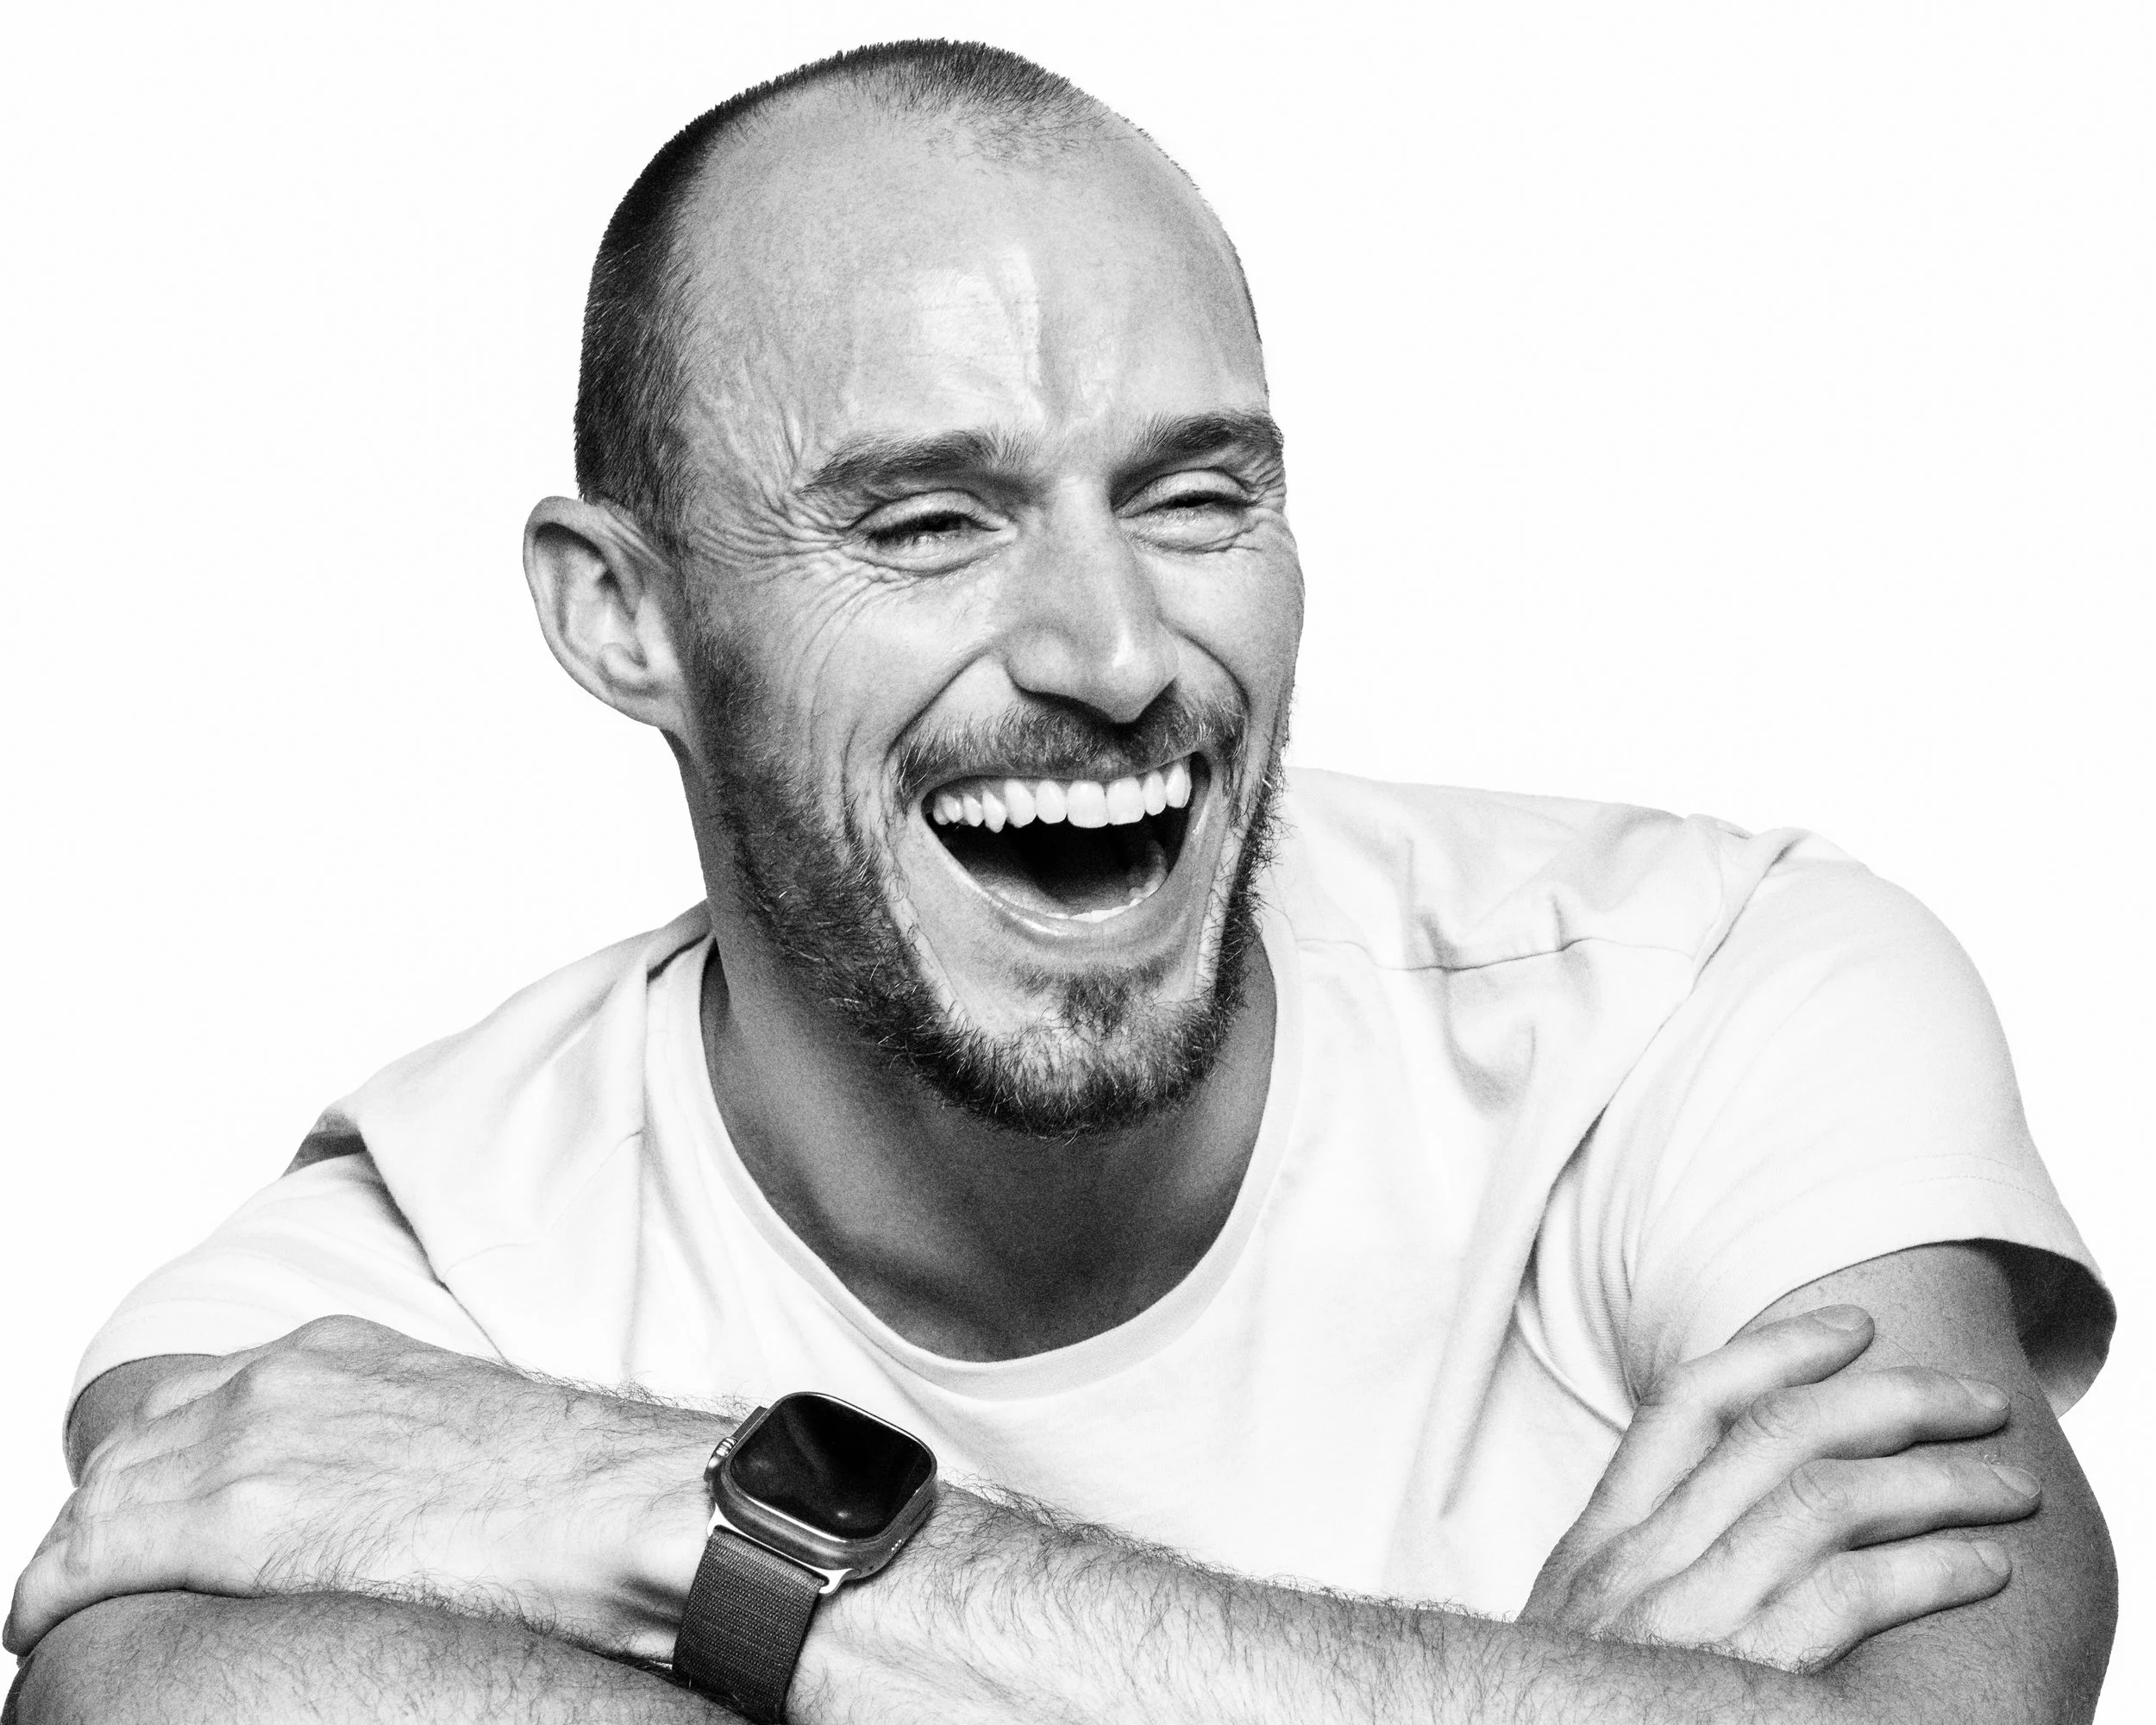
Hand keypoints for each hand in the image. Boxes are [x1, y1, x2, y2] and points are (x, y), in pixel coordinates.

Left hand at [5, 1317, 721, 1659]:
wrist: (623, 1505)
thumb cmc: (575, 1489)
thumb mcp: (463, 1436)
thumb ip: (394, 1450)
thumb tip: (380, 1511)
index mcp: (341, 1356)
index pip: (192, 1403)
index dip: (155, 1473)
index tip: (149, 1528)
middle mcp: (282, 1379)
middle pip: (130, 1444)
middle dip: (103, 1515)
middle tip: (100, 1583)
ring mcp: (256, 1439)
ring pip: (99, 1497)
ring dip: (77, 1559)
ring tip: (71, 1613)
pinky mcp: (242, 1515)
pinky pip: (90, 1557)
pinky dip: (55, 1596)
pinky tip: (52, 1628)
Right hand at [1521, 1304, 2040, 1671]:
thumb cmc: (1577, 1714)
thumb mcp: (1582, 1632)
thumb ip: (1641, 1570)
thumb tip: (1727, 1510)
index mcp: (1598, 1547)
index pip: (1684, 1408)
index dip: (1774, 1352)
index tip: (1852, 1327)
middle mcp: (1638, 1568)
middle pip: (1774, 1438)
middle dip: (1891, 1400)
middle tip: (1975, 1400)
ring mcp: (1684, 1624)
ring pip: (1823, 1501)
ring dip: (1936, 1483)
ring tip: (2007, 1488)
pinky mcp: (1742, 1681)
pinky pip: (1848, 1597)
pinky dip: (1928, 1569)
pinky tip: (1982, 1566)